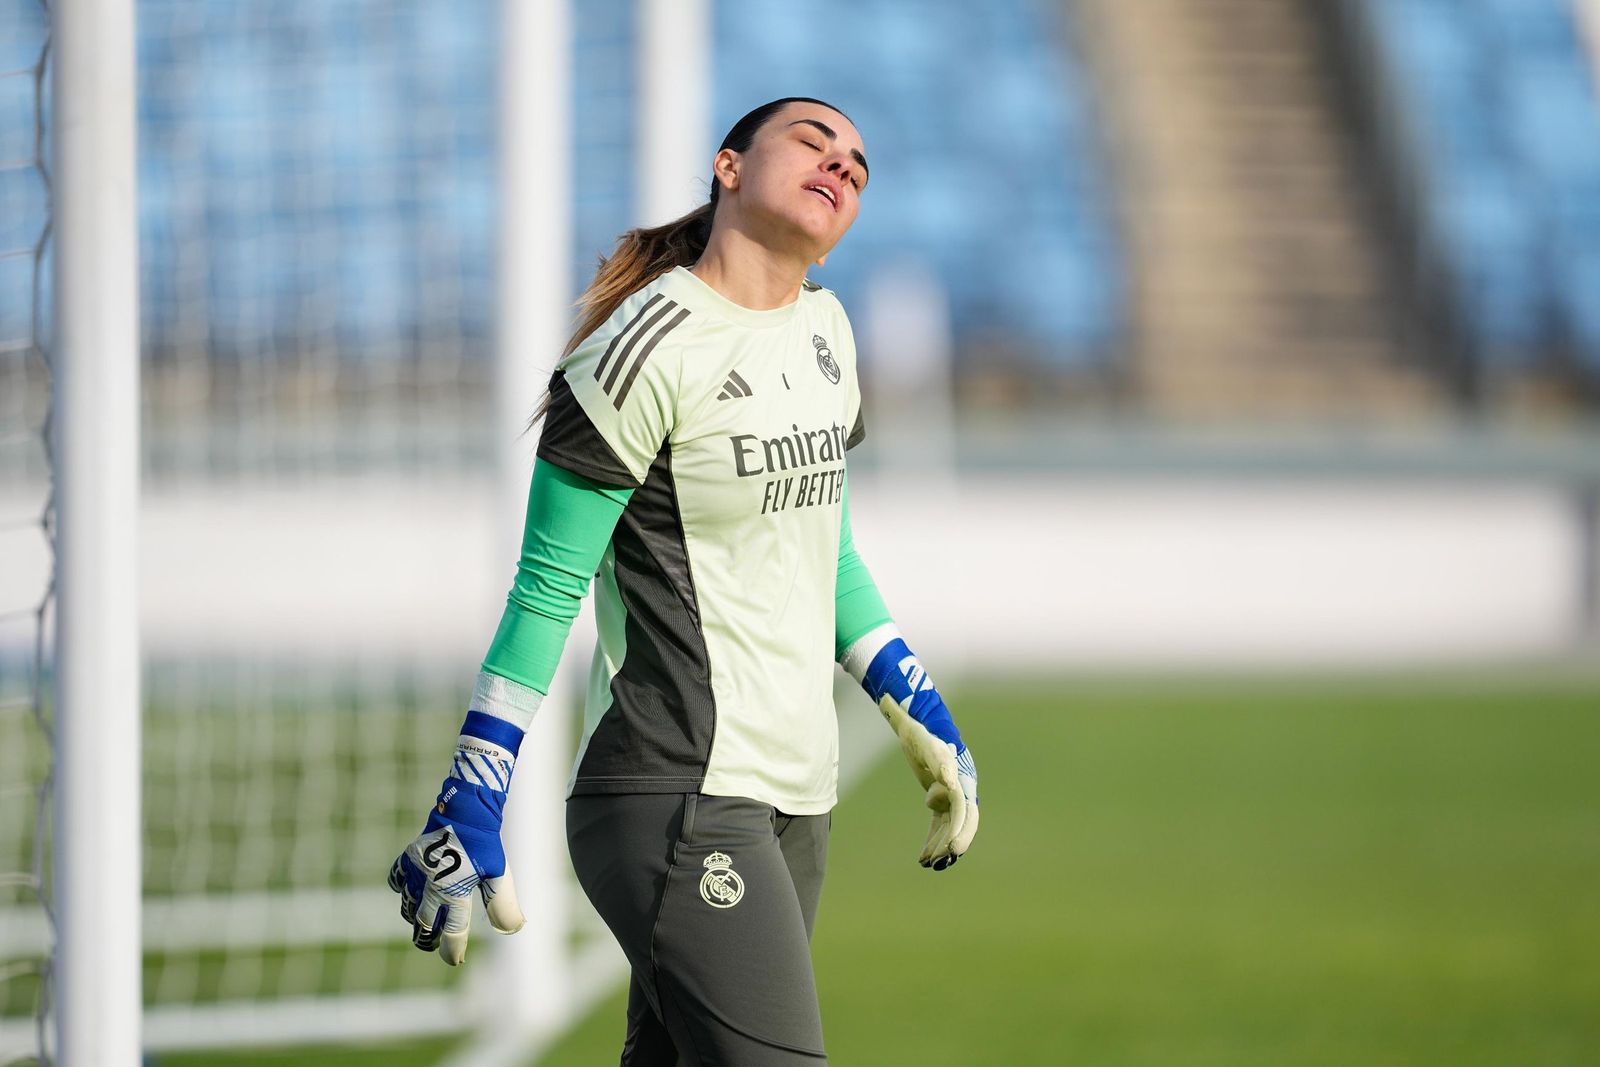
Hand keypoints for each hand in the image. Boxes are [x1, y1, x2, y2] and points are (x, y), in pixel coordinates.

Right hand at [388, 704, 529, 964]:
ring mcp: (416, 874)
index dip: (453, 950)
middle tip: (435, 944)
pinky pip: (397, 884)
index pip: (452, 933)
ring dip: (417, 919)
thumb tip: (512, 930)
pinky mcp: (407, 861)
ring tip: (425, 923)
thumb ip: (503, 904)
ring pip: (408, 909)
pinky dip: (404, 892)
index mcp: (455, 893)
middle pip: (424, 927)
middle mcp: (431, 887)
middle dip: (430, 939)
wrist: (465, 808)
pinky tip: (412, 893)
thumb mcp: (500, 874)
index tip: (454, 959)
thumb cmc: (486, 842)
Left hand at [879, 694, 979, 868]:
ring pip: (954, 827)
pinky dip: (935, 844)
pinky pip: (942, 829)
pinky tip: (925, 861)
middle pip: (966, 814)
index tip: (952, 811)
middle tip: (952, 854)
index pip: (957, 788)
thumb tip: (885, 698)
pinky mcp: (943, 806)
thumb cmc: (918, 729)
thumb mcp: (906, 724)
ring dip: (944, 846)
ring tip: (930, 864)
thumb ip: (896, 713)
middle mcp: (957, 783)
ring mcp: (953, 796)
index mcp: (950, 765)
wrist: (928, 734)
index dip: (955, 805)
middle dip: (960, 835)